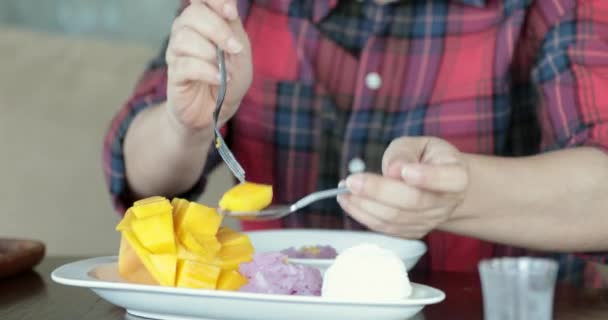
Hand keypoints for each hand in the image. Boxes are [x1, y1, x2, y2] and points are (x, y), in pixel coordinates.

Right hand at [165, 0, 251, 131]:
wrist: (217, 110)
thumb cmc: (228, 78)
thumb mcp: (240, 52)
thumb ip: (233, 28)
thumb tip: (228, 10)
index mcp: (204, 21)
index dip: (215, 0)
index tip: (231, 13)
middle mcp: (186, 31)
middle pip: (193, 14)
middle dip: (218, 30)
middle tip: (234, 48)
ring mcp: (177, 52)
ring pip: (186, 38)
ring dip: (211, 54)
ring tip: (225, 71)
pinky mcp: (174, 73)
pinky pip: (186, 65)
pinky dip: (206, 71)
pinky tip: (218, 79)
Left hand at [337, 137, 468, 238]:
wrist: (436, 184)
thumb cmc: (425, 158)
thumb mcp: (417, 145)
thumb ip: (403, 153)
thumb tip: (392, 170)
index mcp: (457, 176)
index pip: (450, 179)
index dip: (428, 177)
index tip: (404, 170)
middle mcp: (447, 203)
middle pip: (414, 201)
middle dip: (379, 191)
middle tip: (352, 181)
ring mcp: (431, 221)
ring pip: (397, 218)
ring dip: (365, 205)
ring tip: (344, 189)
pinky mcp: (413, 232)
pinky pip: (387, 228)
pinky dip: (364, 215)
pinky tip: (349, 201)